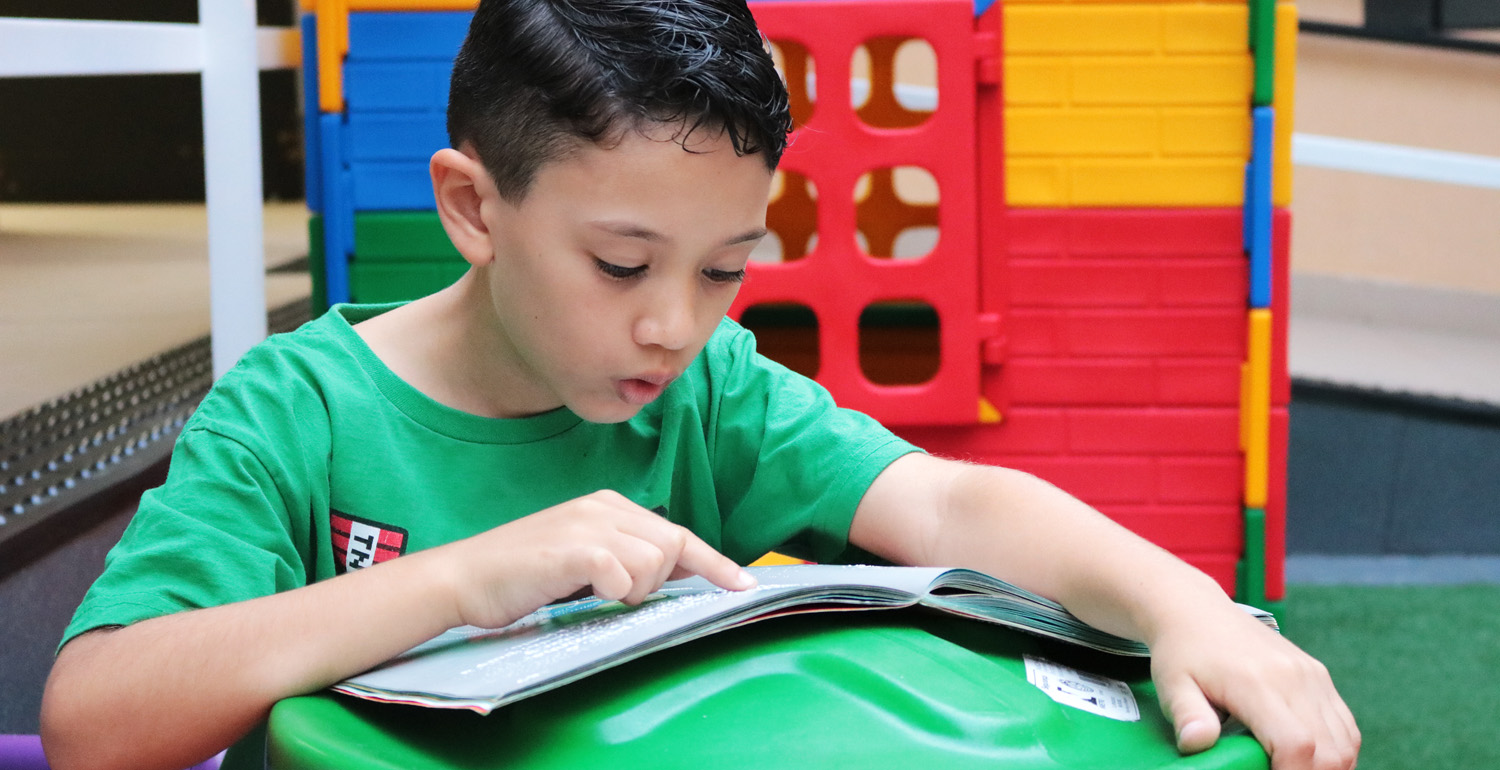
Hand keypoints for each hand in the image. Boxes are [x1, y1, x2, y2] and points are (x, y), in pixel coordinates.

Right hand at [438, 490, 755, 628]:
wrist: (463, 579)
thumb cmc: (521, 577)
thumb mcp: (582, 559)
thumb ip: (623, 558)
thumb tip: (669, 575)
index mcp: (607, 505)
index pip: (676, 533)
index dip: (714, 562)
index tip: (743, 586)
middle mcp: (602, 506)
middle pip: (673, 545)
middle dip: (663, 580)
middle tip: (622, 594)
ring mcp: (588, 524)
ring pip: (655, 562)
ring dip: (634, 590)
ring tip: (593, 593)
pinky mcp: (574, 548)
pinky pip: (624, 575)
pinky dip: (613, 592)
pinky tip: (584, 591)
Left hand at [1148, 606, 1359, 769]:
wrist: (1196, 611)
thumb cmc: (1182, 652)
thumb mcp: (1172, 685)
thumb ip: (1187, 716)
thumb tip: (1196, 743)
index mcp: (1256, 682)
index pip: (1296, 744)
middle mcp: (1294, 677)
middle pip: (1329, 750)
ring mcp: (1311, 675)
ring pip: (1344, 742)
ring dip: (1328, 768)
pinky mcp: (1318, 675)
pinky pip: (1345, 725)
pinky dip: (1336, 751)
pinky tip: (1311, 762)